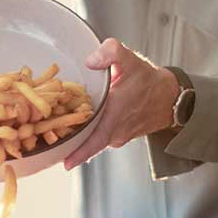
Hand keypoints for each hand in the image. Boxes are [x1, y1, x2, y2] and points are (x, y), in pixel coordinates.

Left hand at [62, 38, 177, 169]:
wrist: (170, 96)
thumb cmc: (148, 80)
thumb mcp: (130, 60)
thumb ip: (110, 53)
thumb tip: (91, 61)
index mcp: (116, 114)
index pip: (96, 139)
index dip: (81, 152)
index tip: (66, 163)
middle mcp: (116, 130)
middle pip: (89, 143)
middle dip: (69, 145)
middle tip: (48, 144)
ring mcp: (118, 136)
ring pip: (94, 140)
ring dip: (78, 138)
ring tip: (57, 132)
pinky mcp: (119, 136)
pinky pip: (101, 137)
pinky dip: (89, 133)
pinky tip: (77, 125)